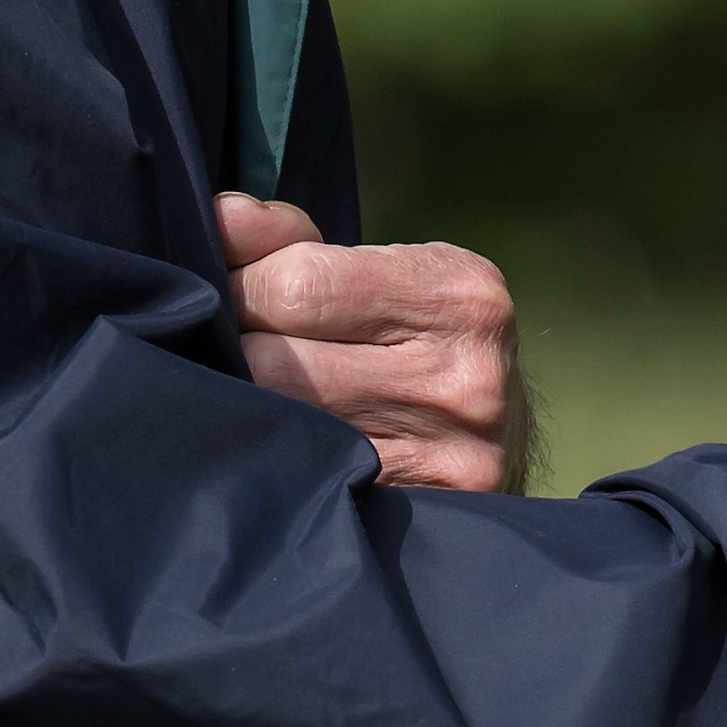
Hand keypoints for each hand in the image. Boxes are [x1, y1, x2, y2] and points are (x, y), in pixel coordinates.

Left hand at [217, 194, 535, 493]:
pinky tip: (299, 446)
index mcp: (457, 294)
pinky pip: (310, 479)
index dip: (242, 288)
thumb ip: (293, 241)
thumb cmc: (420, 340)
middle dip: (242, 351)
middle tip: (249, 352)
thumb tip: (222, 221)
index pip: (297, 285)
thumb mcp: (381, 272)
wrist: (504, 436)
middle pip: (279, 362)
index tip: (239, 297)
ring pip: (284, 426)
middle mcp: (464, 375)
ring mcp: (450, 453)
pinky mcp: (426, 506)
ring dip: (255, 408)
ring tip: (272, 398)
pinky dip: (287, 459)